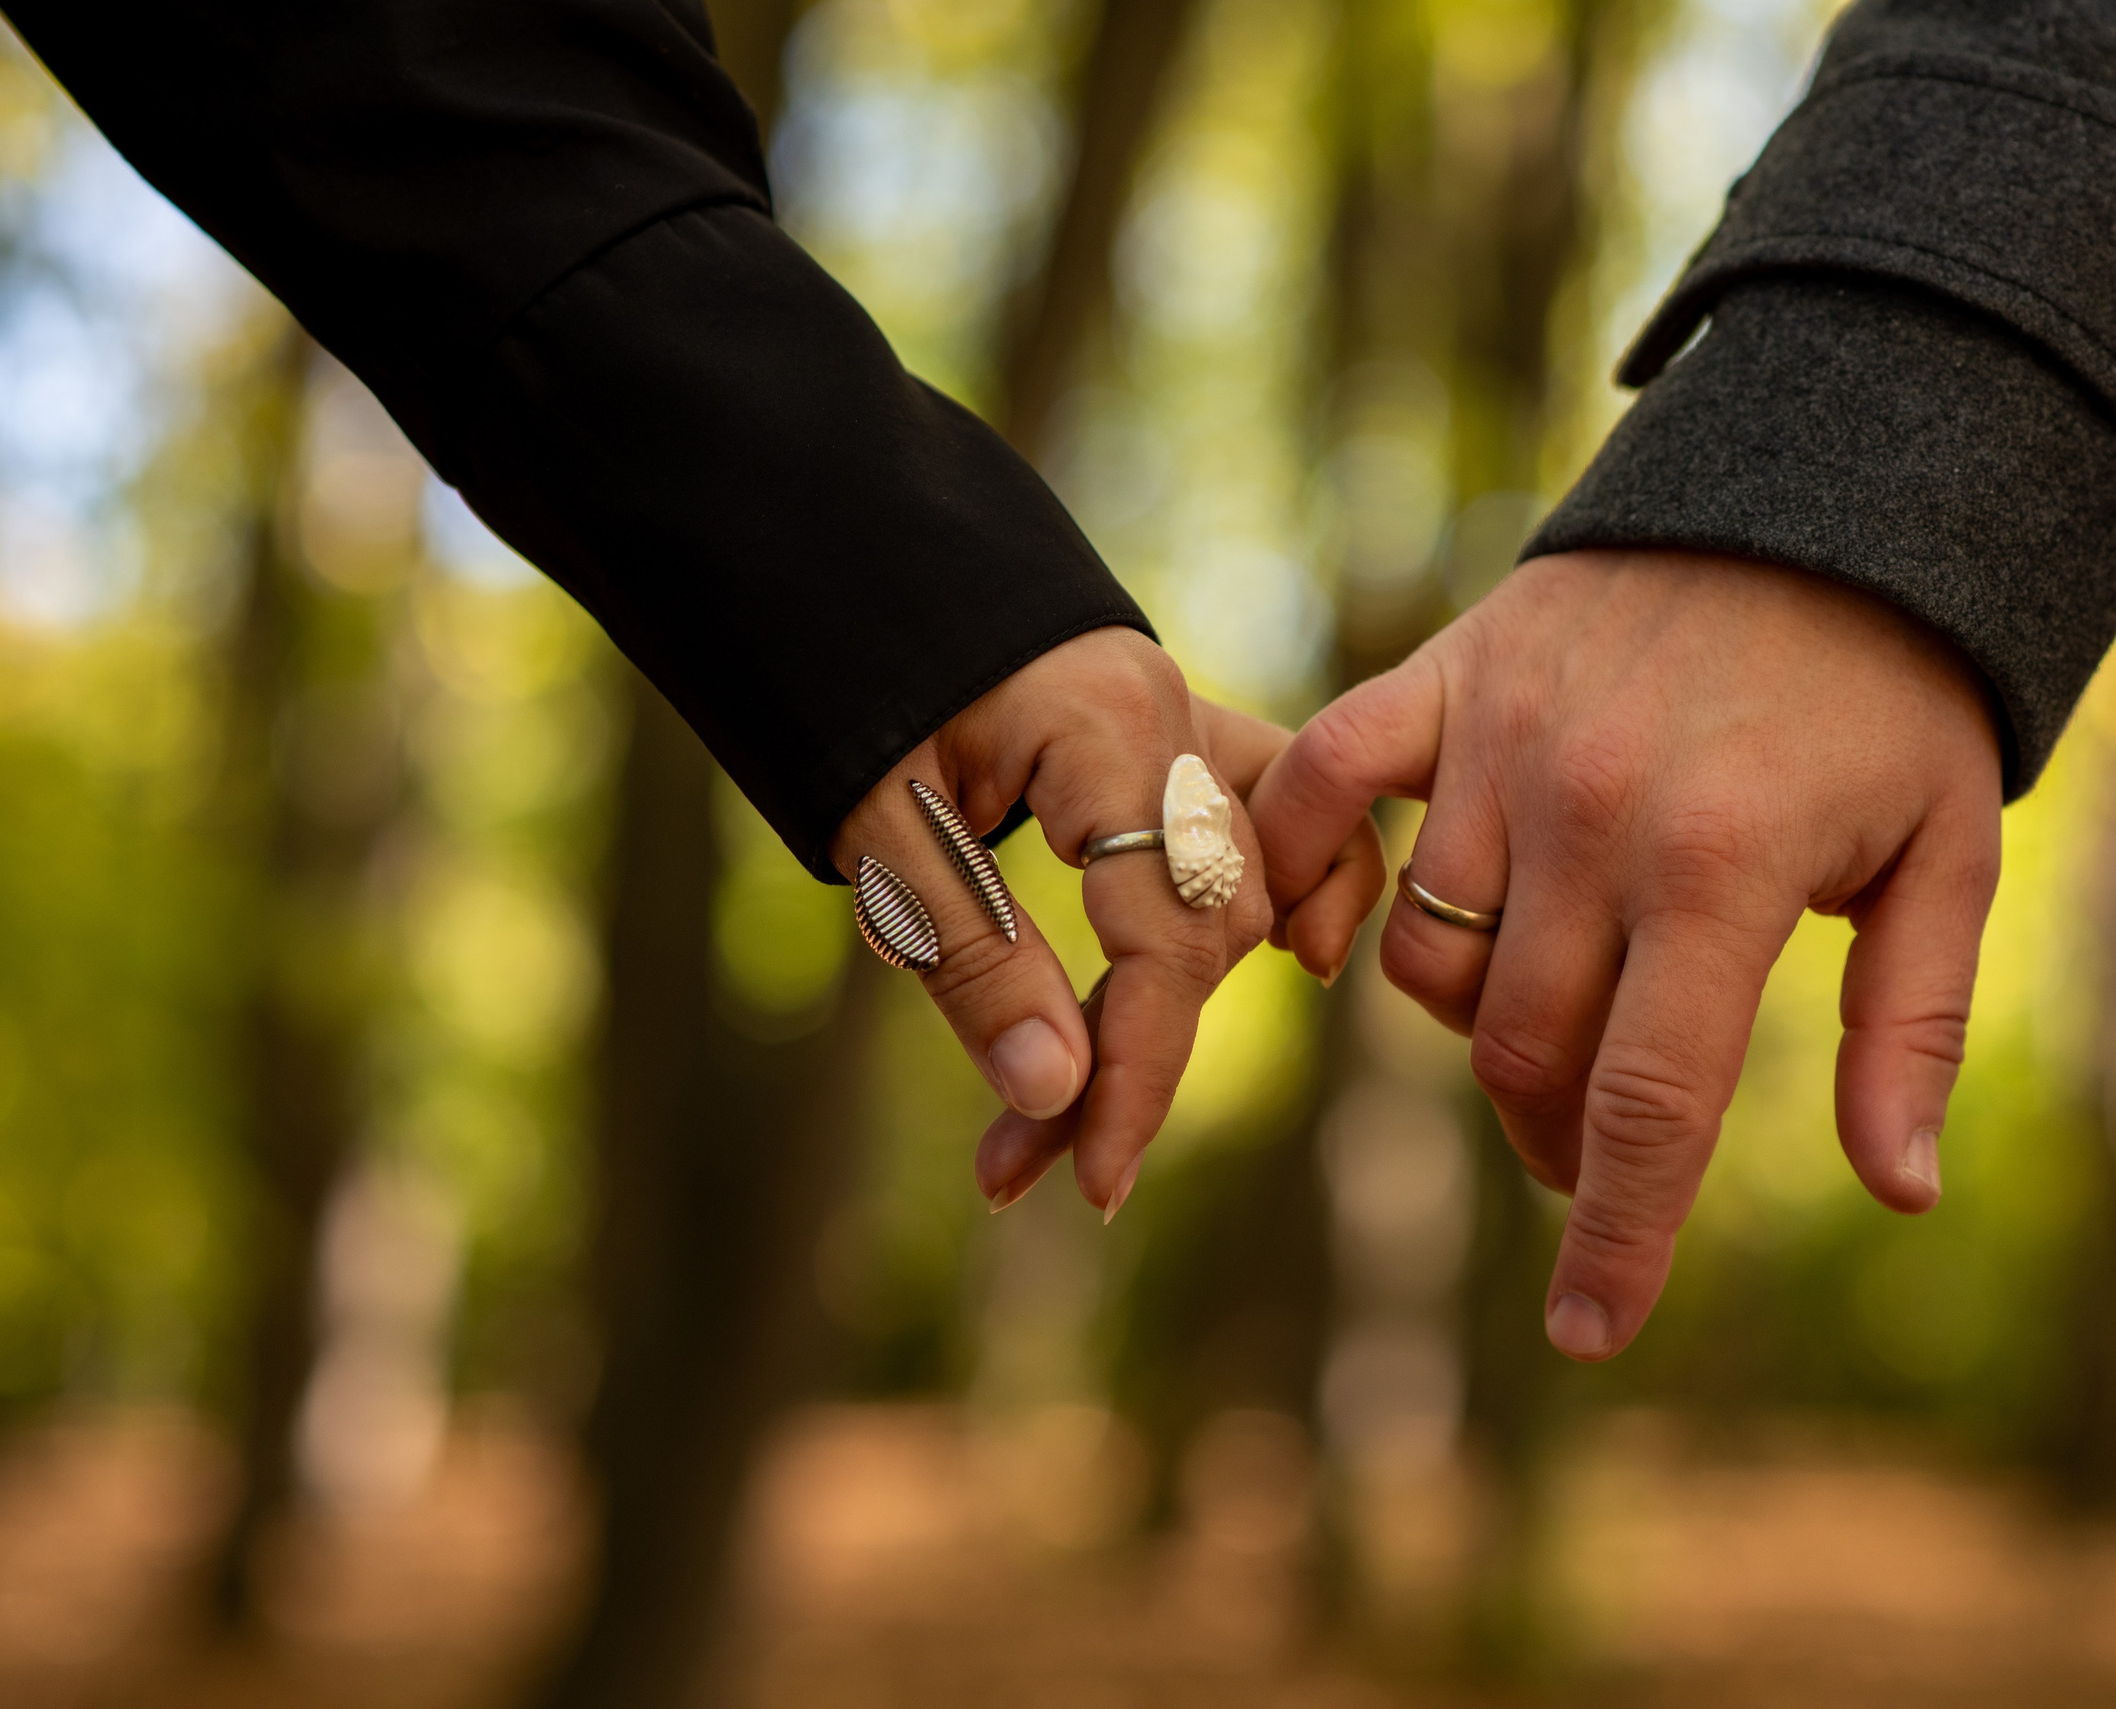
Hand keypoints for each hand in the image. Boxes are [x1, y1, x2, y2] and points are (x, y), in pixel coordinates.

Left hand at [829, 629, 1280, 1218]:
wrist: (839, 547)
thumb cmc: (841, 671)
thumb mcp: (878, 826)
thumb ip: (970, 957)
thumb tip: (1058, 1095)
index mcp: (1106, 728)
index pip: (1167, 936)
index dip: (1141, 1071)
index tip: (1092, 1180)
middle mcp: (1176, 719)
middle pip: (1207, 932)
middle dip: (1129, 1060)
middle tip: (1023, 1165)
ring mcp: (1188, 721)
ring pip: (1244, 893)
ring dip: (1169, 1009)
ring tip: (1083, 1114)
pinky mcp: (1174, 736)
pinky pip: (1263, 826)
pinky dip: (1271, 902)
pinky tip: (1276, 968)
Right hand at [1251, 550, 2002, 1359]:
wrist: (1823, 491)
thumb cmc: (1895, 689)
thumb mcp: (1946, 854)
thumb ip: (1912, 1025)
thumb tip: (1900, 1190)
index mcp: (1722, 872)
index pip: (1647, 1104)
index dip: (1617, 1239)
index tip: (1588, 1334)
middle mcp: (1593, 815)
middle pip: (1522, 1052)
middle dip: (1561, 1137)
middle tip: (1604, 1145)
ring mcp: (1500, 742)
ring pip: (1425, 960)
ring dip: (1476, 1024)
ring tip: (1544, 1017)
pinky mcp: (1441, 678)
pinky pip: (1322, 786)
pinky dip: (1307, 864)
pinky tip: (1345, 927)